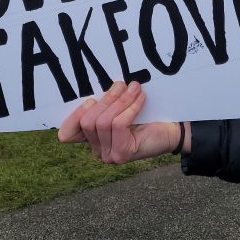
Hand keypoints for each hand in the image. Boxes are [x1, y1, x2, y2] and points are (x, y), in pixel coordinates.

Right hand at [58, 81, 183, 163]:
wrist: (173, 131)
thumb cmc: (146, 117)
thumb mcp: (120, 108)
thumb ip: (106, 104)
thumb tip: (98, 87)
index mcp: (93, 139)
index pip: (67, 134)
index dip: (73, 116)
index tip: (91, 99)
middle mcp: (98, 151)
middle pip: (87, 122)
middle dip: (105, 99)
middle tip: (121, 84)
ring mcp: (108, 155)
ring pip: (103, 122)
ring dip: (120, 100)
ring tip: (134, 87)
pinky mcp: (122, 154)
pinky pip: (119, 124)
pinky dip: (129, 107)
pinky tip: (140, 97)